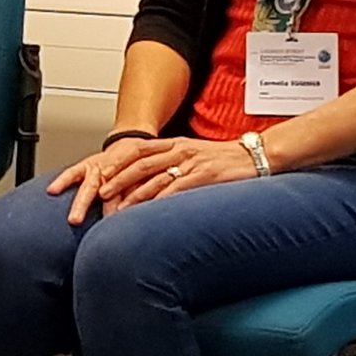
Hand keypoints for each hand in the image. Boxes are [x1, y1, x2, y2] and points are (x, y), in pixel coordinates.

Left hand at [48, 135, 256, 224]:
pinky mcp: (204, 176)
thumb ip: (172, 165)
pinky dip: (160, 201)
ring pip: (155, 178)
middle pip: (139, 164)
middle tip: (99, 193)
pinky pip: (177, 189)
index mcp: (174, 144)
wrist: (257, 156)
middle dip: (117, 179)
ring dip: (133, 195)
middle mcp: (179, 150)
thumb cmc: (224, 160)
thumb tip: (150, 182)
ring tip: (117, 208)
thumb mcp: (194, 156)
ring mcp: (191, 162)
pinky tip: (149, 211)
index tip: (99, 174)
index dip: (116, 162)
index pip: (137, 151)